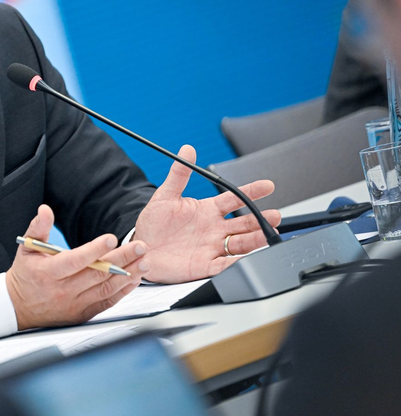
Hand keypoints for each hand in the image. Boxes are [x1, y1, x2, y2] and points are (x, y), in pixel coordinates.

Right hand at [6, 204, 149, 330]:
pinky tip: (134, 279)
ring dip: (128, 275)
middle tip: (139, 246)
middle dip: (121, 259)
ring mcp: (75, 304)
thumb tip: (45, 210)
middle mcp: (63, 290)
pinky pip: (107, 302)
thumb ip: (38, 227)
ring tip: (144, 261)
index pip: (75, 260)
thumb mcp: (27, 248)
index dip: (94, 250)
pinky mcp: (83, 314)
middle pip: (97, 274)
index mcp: (49, 272)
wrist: (19, 308)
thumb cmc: (26, 275)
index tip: (112, 238)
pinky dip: (123, 291)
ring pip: (106, 289)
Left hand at [134, 145, 280, 283]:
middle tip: (274, 215)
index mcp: (208, 210)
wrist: (142, 248)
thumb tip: (187, 149)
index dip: (251, 192)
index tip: (267, 186)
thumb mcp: (165, 195)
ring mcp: (212, 247)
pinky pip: (225, 265)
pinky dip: (236, 263)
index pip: (234, 199)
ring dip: (255, 239)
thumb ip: (178, 174)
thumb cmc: (154, 223)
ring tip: (268, 234)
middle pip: (243, 223)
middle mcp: (214, 229)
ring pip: (240, 243)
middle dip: (260, 219)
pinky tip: (246, 259)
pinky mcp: (206, 265)